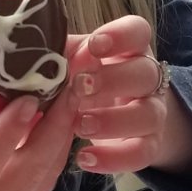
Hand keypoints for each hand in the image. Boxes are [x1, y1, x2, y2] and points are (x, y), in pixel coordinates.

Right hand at [0, 74, 74, 190]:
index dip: (8, 131)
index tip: (29, 98)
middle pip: (31, 170)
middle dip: (54, 126)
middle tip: (67, 85)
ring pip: (47, 174)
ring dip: (62, 133)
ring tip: (70, 93)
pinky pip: (46, 179)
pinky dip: (57, 147)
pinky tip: (59, 117)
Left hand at [67, 15, 191, 176]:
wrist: (118, 115)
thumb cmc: (87, 79)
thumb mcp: (75, 63)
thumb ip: (62, 55)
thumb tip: (37, 55)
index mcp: (130, 48)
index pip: (137, 32)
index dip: (120, 36)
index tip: (94, 45)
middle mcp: (148, 77)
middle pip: (146, 72)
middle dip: (113, 81)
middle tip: (80, 87)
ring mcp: (153, 111)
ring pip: (148, 115)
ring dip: (113, 121)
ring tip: (79, 126)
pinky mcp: (151, 144)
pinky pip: (141, 153)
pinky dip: (113, 158)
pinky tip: (84, 158)